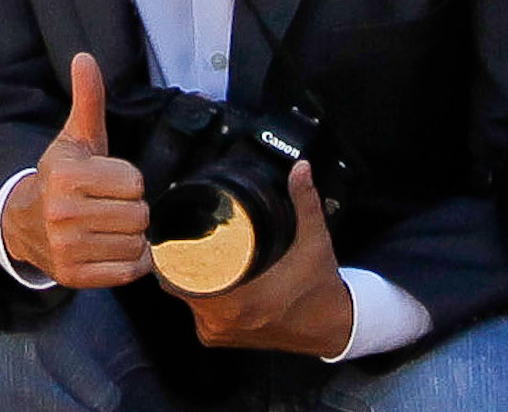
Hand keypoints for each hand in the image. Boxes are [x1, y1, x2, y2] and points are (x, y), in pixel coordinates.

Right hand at [1, 52, 153, 290]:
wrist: (24, 222)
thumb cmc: (61, 177)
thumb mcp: (74, 139)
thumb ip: (87, 99)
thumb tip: (85, 57)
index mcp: (67, 176)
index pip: (134, 182)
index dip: (126, 181)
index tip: (105, 182)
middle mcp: (64, 214)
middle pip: (139, 214)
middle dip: (130, 209)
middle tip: (107, 206)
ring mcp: (68, 248)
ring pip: (137, 243)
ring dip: (130, 236)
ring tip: (107, 227)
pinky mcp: (74, 276)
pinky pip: (130, 270)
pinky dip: (129, 261)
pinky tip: (110, 247)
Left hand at [168, 161, 353, 357]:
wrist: (335, 328)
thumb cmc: (321, 287)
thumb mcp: (314, 240)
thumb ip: (305, 201)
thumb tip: (301, 168)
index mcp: (238, 302)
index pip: (180, 275)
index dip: (172, 251)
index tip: (176, 231)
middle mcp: (224, 321)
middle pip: (176, 283)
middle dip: (179, 257)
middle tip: (187, 234)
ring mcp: (220, 333)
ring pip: (184, 298)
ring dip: (186, 276)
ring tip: (195, 252)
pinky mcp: (222, 339)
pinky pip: (195, 313)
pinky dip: (197, 296)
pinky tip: (204, 277)